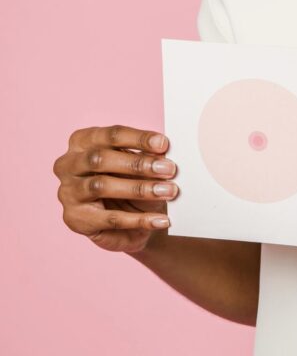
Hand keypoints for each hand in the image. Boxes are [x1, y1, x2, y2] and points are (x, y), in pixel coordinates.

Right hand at [53, 125, 179, 253]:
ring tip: (167, 191)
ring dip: (140, 188)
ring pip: (102, 186)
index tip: (163, 144)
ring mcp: (68, 192)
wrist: (127, 220)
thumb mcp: (138, 163)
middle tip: (168, 169)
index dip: (139, 138)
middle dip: (138, 163)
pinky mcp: (75, 219)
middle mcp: (68, 164)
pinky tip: (161, 220)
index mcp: (83, 141)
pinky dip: (139, 219)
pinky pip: (110, 219)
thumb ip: (145, 155)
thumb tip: (162, 152)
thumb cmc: (130, 179)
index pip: (111, 135)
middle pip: (100, 158)